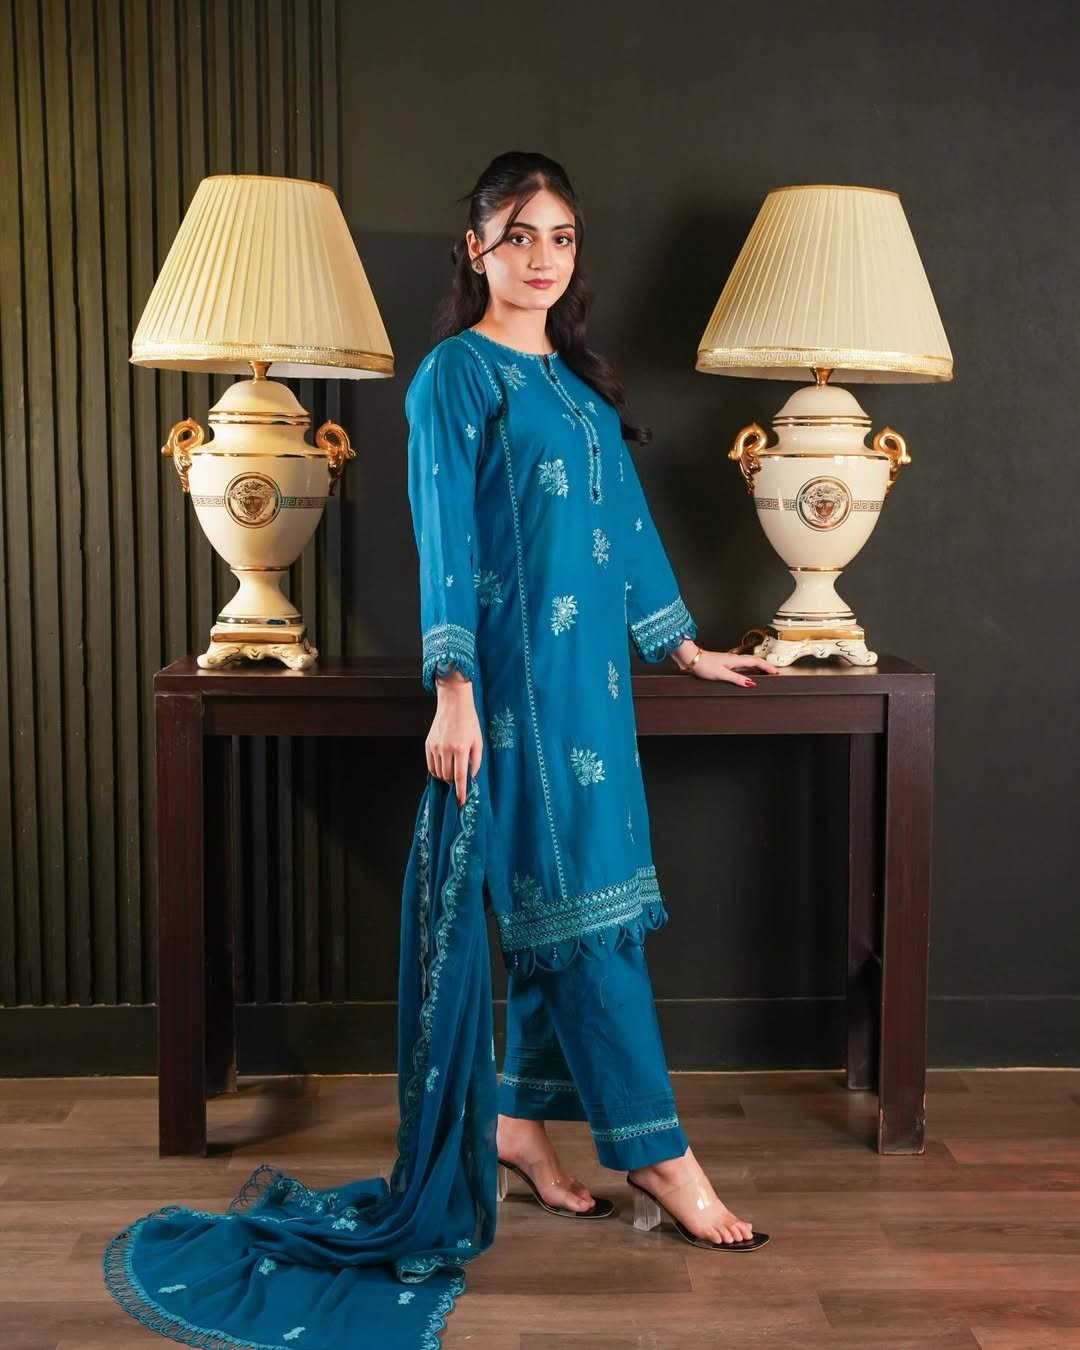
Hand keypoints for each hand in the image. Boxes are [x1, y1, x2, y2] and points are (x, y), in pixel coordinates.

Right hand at [426, 672, 483, 803]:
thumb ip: (475, 761)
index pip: (459, 777)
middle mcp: (446, 749)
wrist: (453, 704)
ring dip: (445, 776)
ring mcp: (435, 747)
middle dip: (453, 783)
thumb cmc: (469, 722)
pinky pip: (430, 765)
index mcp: (460, 749)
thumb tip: (472, 777)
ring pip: (438, 773)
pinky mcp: (428, 745)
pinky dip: (436, 770)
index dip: (460, 792)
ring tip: (452, 770)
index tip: (460, 802)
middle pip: (447, 777)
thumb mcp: (478, 741)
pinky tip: (443, 767)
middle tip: (459, 780)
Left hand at [675, 645, 779, 686]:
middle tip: (774, 673)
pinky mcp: (724, 663)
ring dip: (757, 667)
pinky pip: (741, 665)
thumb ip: (736, 679)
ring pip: (748, 663)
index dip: (767, 667)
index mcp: (735, 660)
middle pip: (754, 661)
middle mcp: (734, 659)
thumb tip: (751, 683)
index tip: (776, 672)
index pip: (756, 662)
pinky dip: (748, 669)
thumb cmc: (704, 665)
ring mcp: (729, 661)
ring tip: (765, 673)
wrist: (691, 659)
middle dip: (765, 666)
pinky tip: (747, 673)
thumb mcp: (721, 674)